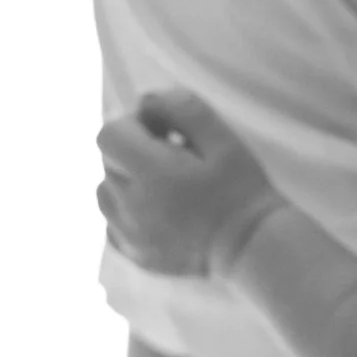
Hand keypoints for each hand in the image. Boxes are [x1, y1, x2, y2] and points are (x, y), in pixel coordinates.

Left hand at [95, 88, 287, 279]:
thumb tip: (146, 101)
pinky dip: (127, 212)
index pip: (109, 135)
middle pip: (107, 162)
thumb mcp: (224, 139)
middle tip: (175, 158)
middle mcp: (130, 206)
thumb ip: (184, 110)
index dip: (132, 125)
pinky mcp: (134, 255)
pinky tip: (159, 212)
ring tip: (164, 186)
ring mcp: (129, 235)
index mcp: (152, 174)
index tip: (163, 133)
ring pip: (105, 194)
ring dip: (126, 182)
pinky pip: (112, 225)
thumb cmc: (241, 190)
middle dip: (133, 151)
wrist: (252, 247)